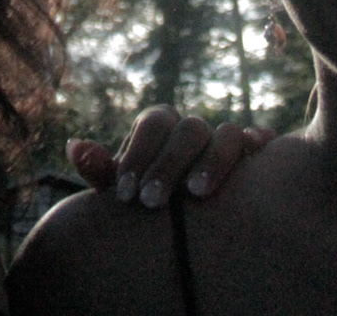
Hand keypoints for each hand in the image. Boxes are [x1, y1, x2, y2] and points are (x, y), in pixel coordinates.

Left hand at [66, 106, 272, 208]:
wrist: (177, 212)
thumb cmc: (144, 195)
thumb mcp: (121, 186)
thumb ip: (101, 169)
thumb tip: (75, 147)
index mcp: (160, 126)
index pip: (152, 124)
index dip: (138, 155)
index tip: (125, 193)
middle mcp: (194, 128)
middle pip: (189, 129)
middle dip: (169, 164)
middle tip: (150, 201)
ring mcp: (225, 140)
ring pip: (228, 135)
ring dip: (214, 160)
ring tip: (197, 193)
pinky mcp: (253, 157)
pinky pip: (261, 144)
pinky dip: (260, 147)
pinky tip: (255, 168)